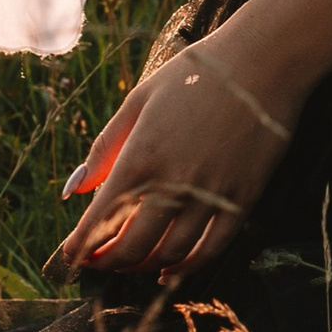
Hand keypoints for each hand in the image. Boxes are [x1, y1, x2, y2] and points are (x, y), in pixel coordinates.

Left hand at [54, 31, 310, 288]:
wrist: (262, 62)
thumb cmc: (195, 74)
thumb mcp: (139, 100)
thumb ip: (105, 148)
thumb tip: (72, 189)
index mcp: (140, 157)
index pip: (99, 221)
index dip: (79, 247)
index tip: (69, 255)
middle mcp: (173, 183)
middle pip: (132, 249)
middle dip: (107, 262)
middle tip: (98, 261)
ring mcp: (210, 195)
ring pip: (170, 255)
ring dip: (143, 266)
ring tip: (131, 261)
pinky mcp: (242, 200)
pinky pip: (211, 249)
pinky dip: (187, 268)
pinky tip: (171, 269)